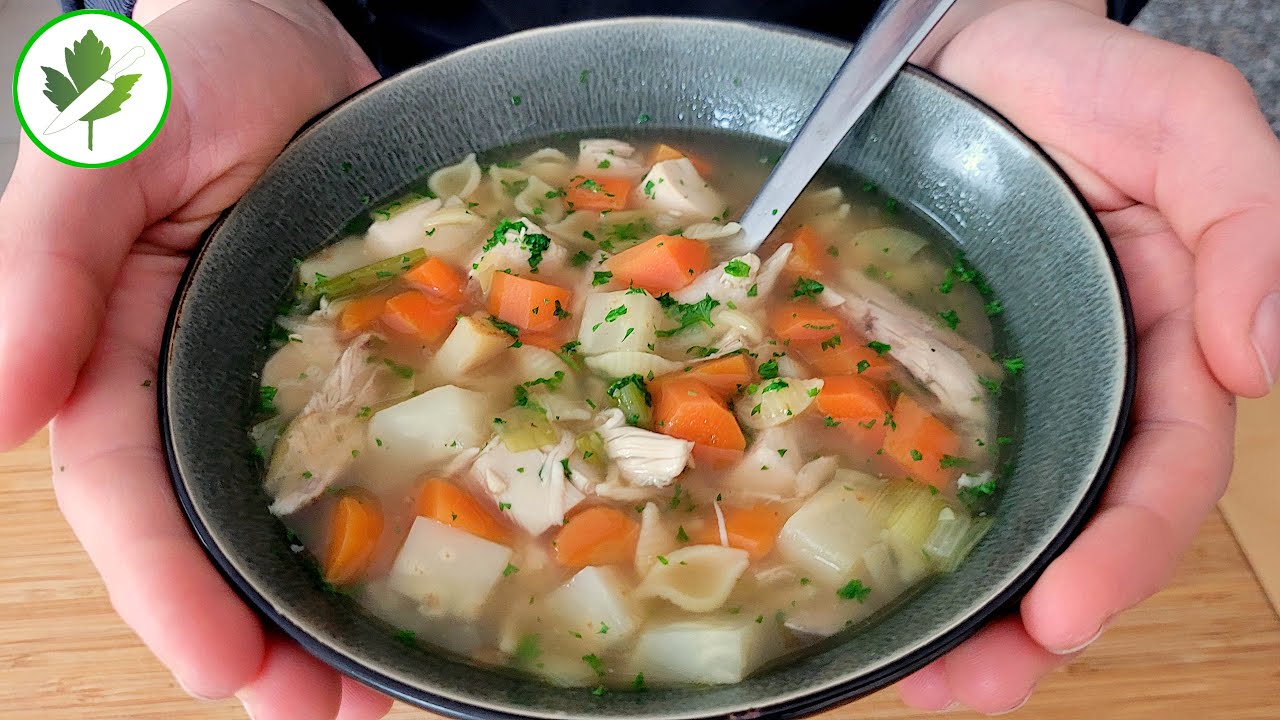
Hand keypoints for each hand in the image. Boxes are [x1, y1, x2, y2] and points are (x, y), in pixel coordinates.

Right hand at [0, 1, 388, 716]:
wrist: (302, 34)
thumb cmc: (186, 73)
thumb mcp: (101, 148)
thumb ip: (39, 262)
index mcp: (121, 357)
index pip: (132, 496)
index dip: (169, 587)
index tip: (223, 669)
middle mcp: (208, 389)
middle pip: (227, 538)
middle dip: (270, 640)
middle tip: (330, 719)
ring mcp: (300, 382)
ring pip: (312, 521)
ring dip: (344, 616)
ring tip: (390, 698)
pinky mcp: (384, 361)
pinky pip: (400, 453)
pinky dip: (421, 526)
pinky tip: (456, 583)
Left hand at [897, 1, 1279, 712]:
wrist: (950, 48)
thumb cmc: (1072, 73)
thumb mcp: (1185, 120)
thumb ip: (1247, 218)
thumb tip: (1260, 360)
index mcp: (1166, 341)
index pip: (1164, 477)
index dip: (1123, 556)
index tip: (1065, 620)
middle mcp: (1091, 381)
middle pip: (1079, 528)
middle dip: (1033, 624)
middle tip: (962, 688)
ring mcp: (1006, 384)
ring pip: (1002, 520)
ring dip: (967, 611)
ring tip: (907, 676)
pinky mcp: (922, 373)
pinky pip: (918, 465)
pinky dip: (903, 533)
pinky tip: (860, 581)